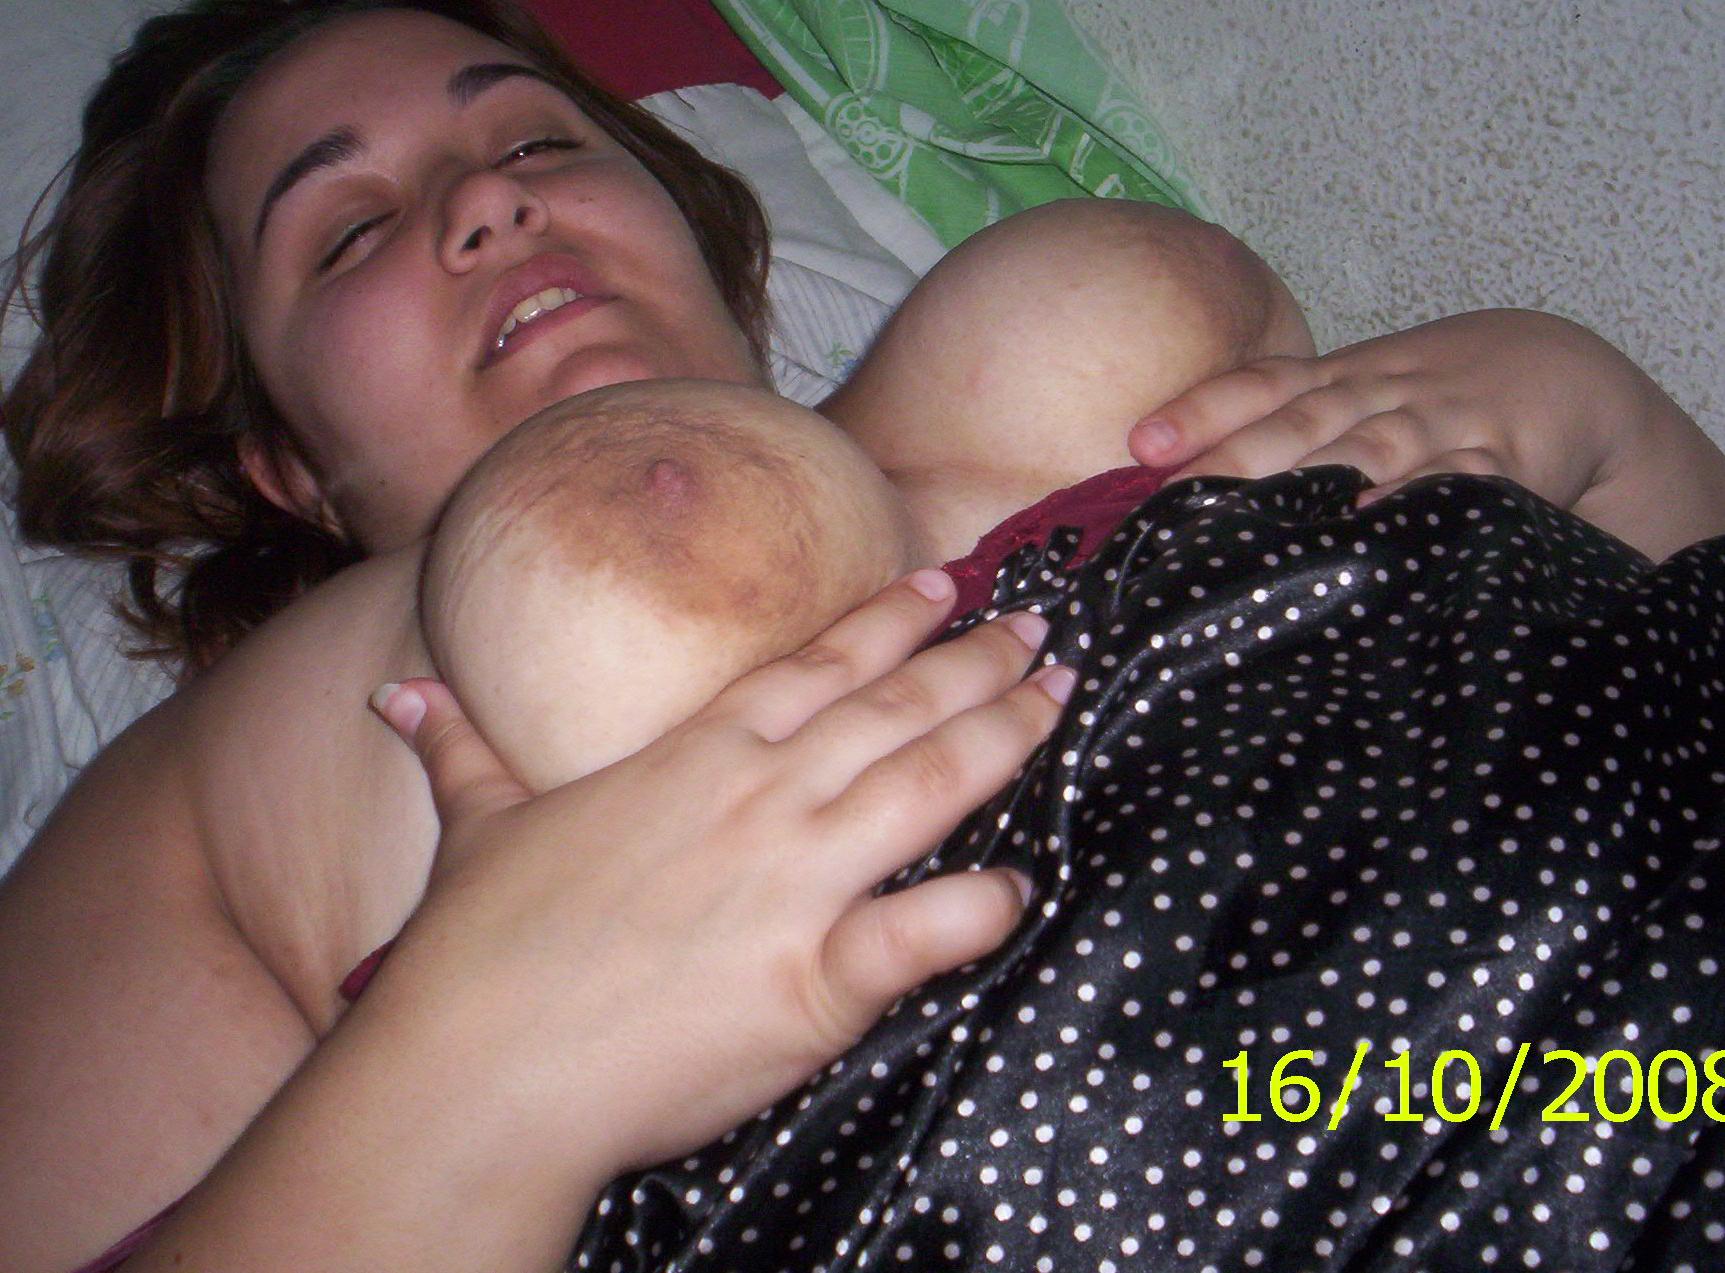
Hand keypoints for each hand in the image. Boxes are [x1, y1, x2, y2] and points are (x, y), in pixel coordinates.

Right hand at [368, 570, 1070, 1180]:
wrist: (477, 1070)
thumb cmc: (477, 949)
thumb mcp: (476, 826)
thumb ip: (458, 749)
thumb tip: (397, 690)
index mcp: (695, 756)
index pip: (816, 665)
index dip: (892, 620)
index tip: (949, 582)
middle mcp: (759, 801)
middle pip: (894, 709)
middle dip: (978, 662)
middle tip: (1045, 626)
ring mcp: (794, 885)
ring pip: (927, 785)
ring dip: (1003, 737)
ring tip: (1061, 696)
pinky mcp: (815, 982)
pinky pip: (924, 932)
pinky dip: (981, 909)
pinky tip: (1022, 888)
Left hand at [1128, 309, 1630, 508]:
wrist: (1569, 372)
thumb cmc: (1434, 396)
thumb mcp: (1365, 393)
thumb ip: (1290, 423)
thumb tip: (1183, 473)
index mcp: (1343, 378)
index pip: (1263, 385)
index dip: (1203, 409)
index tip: (1142, 443)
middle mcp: (1383, 396)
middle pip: (1302, 423)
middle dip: (1237, 458)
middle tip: (1175, 496)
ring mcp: (1442, 425)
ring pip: (1368, 449)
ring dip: (1312, 477)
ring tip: (1252, 515)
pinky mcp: (1503, 462)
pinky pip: (1458, 480)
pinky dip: (1419, 495)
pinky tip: (1376, 520)